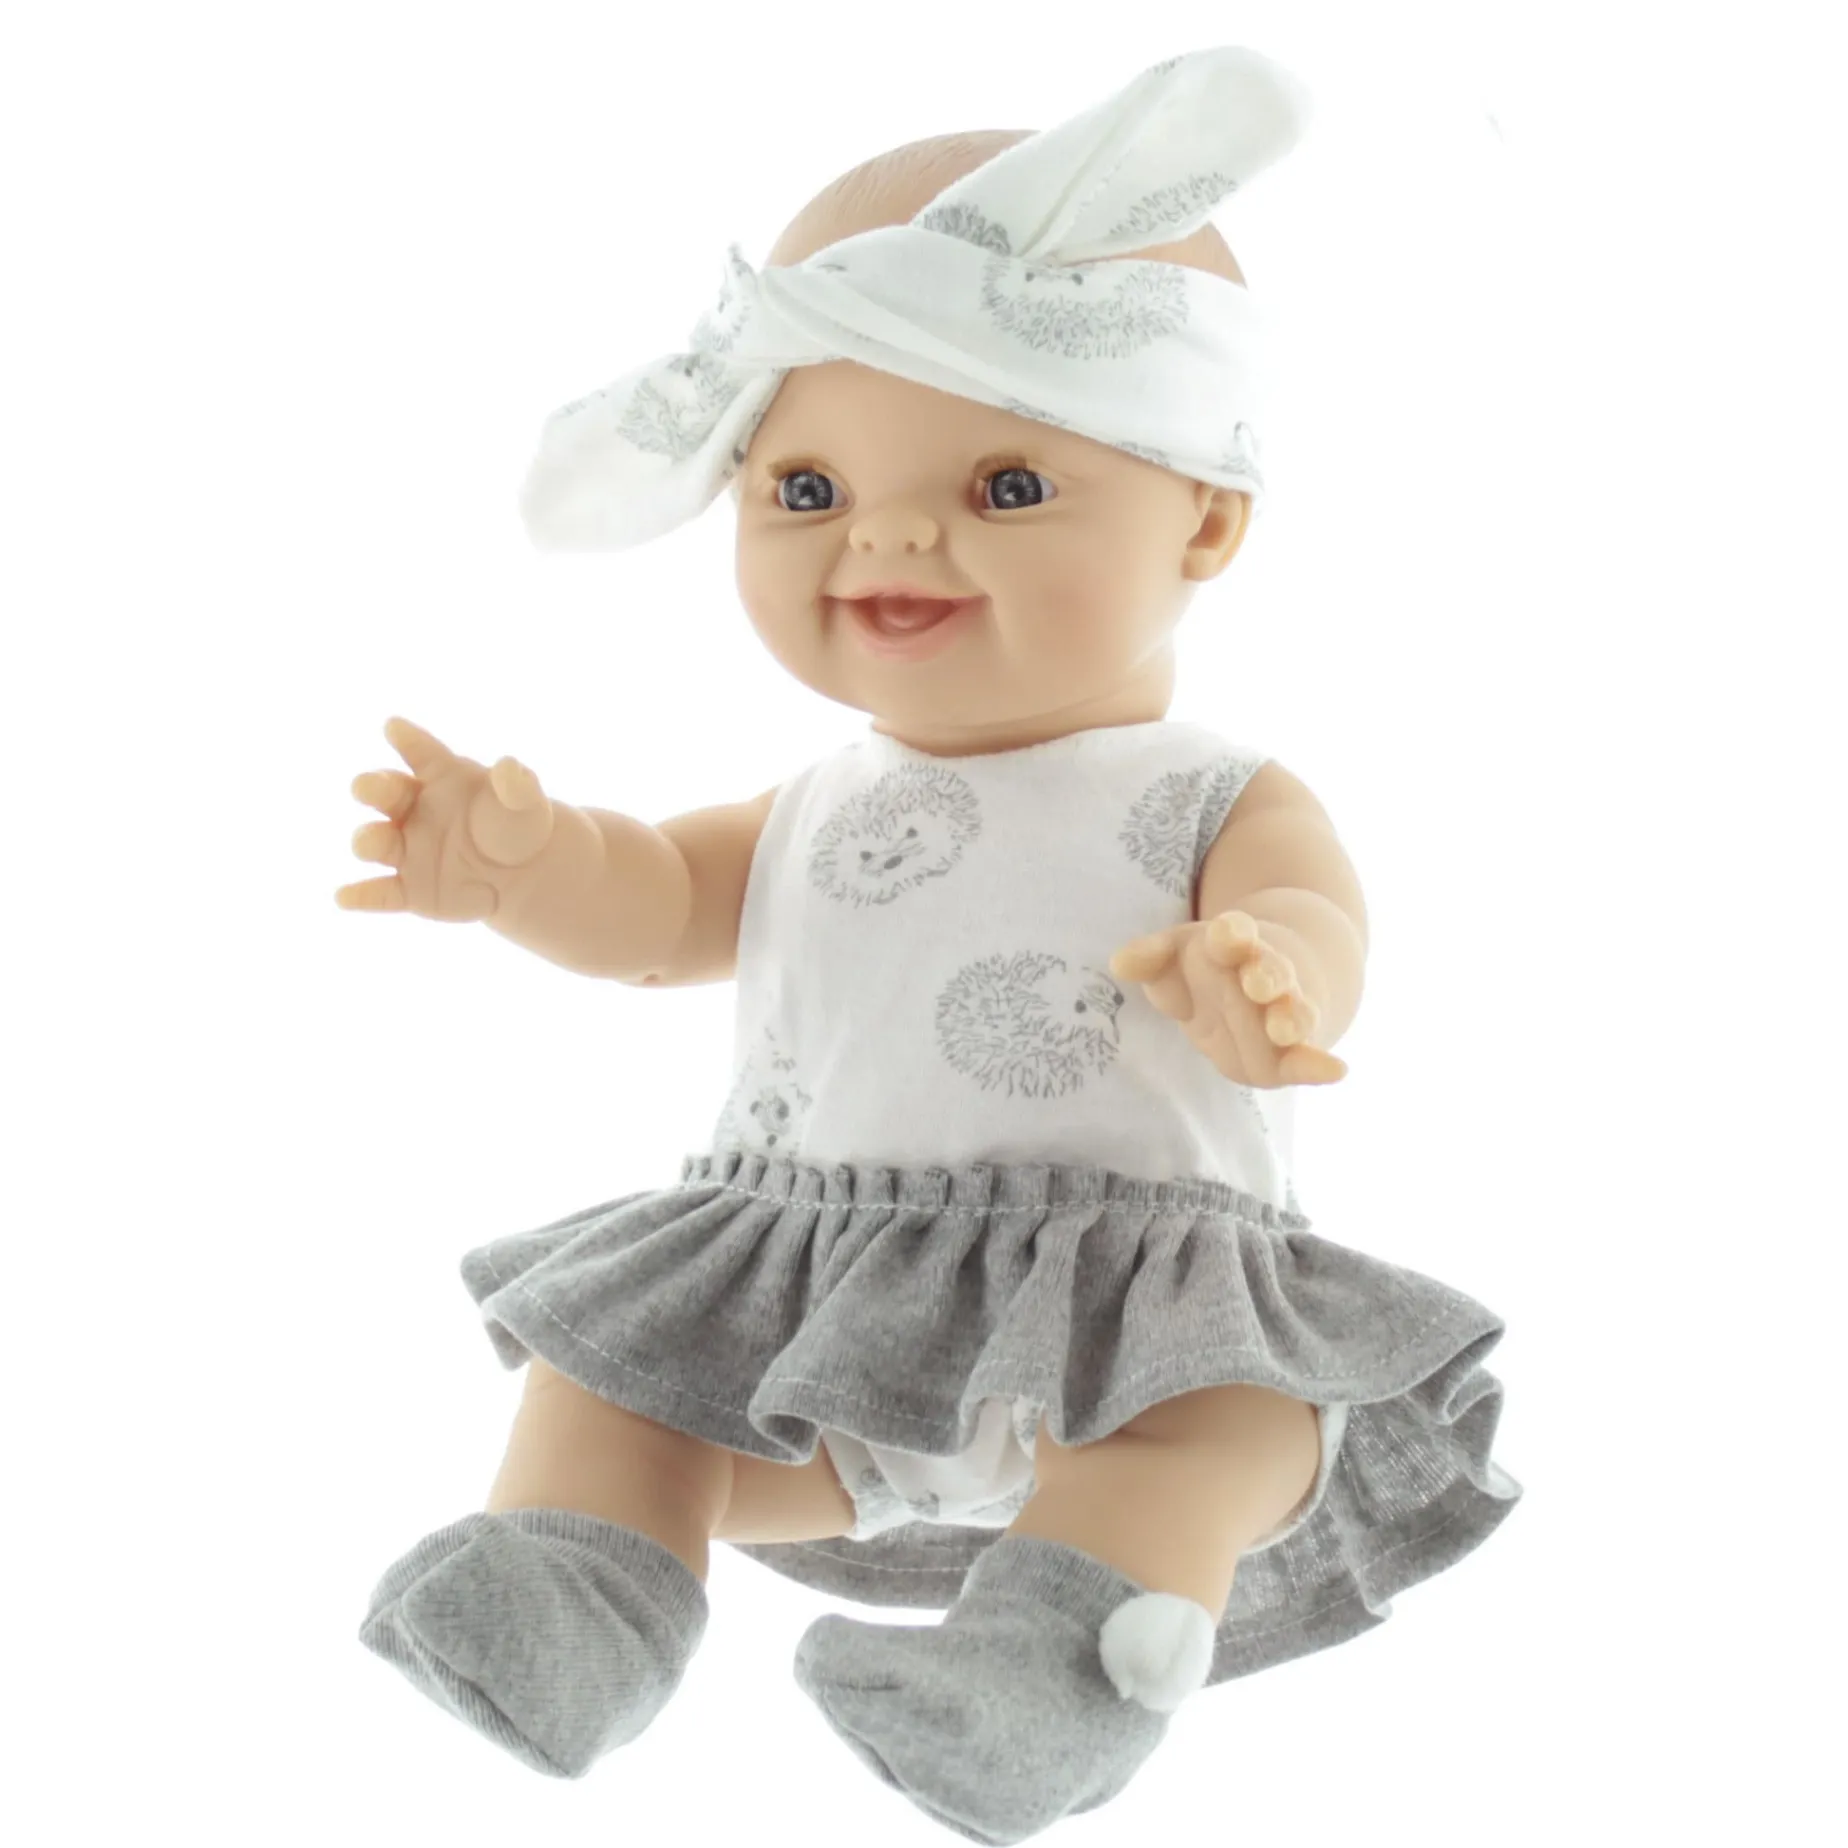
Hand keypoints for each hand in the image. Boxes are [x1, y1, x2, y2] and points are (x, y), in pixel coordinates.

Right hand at [336, 717, 556, 921]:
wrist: (521, 873)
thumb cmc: (515, 825)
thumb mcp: (525, 802)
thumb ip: (516, 785)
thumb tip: (510, 767)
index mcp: (440, 777)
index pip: (421, 752)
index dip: (407, 738)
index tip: (394, 726)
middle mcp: (412, 809)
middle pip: (383, 792)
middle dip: (372, 787)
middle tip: (368, 787)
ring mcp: (405, 849)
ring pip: (375, 841)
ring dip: (368, 840)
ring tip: (372, 842)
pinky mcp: (408, 889)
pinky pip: (379, 893)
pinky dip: (360, 896)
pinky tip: (345, 897)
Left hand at [1108, 909, 1347, 1087]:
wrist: (1261, 981)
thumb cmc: (1206, 970)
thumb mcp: (1174, 959)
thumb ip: (1151, 957)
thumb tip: (1120, 963)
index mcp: (1232, 945)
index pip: (1233, 936)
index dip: (1230, 935)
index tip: (1226, 932)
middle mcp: (1266, 974)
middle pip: (1268, 975)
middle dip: (1263, 977)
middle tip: (1255, 983)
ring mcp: (1285, 1010)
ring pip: (1292, 1013)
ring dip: (1288, 1018)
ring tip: (1282, 1028)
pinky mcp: (1293, 1049)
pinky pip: (1307, 1057)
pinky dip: (1319, 1064)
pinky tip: (1337, 1070)